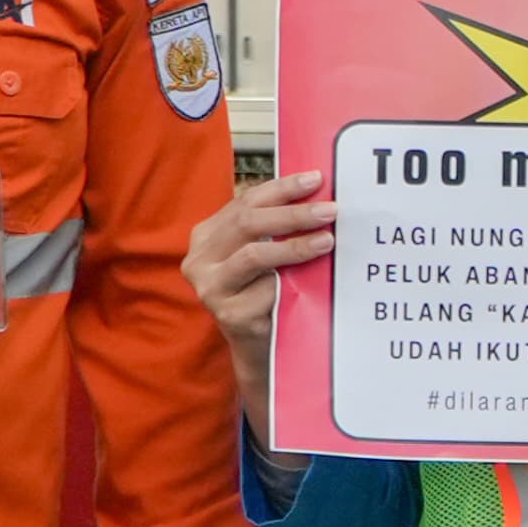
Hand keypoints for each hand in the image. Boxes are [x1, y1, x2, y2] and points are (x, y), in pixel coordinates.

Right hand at [184, 172, 332, 426]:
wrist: (259, 347)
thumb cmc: (265, 293)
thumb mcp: (265, 255)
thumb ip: (275, 228)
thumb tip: (319, 195)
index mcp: (207, 235)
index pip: (246, 201)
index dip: (282, 188)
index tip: (316, 179)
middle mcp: (199, 259)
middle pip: (247, 223)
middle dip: (292, 214)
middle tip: (329, 210)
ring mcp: (209, 288)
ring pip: (254, 255)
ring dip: (295, 246)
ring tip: (327, 240)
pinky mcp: (227, 315)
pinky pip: (265, 290)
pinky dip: (290, 283)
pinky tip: (310, 281)